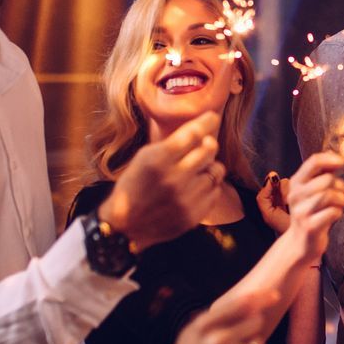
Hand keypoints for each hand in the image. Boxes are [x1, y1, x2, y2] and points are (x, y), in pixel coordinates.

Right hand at [100, 112, 223, 246]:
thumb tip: (204, 128)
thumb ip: (173, 143)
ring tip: (195, 172)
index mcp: (158, 160)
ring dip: (209, 167)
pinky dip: (208, 187)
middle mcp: (174, 179)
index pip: (193, 134)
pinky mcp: (194, 215)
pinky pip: (216, 191)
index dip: (206, 122)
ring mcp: (186, 199)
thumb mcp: (145, 157)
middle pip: (209, 149)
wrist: (126, 226)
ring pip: (217, 170)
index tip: (212, 117)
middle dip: (207, 145)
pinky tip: (193, 189)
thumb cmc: (135, 185)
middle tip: (200, 148)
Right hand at [109, 287, 272, 343]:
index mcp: (204, 326)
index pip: (242, 304)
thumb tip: (248, 303)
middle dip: (252, 329)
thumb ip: (216, 318)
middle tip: (239, 337)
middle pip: (256, 323)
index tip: (274, 296)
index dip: (262, 297)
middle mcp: (217, 341)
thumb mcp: (191, 332)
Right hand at [265, 151, 343, 261]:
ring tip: (340, 204)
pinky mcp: (310, 226)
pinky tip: (336, 215)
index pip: (314, 162)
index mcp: (296, 183)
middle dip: (341, 186)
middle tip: (343, 194)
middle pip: (327, 179)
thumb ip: (323, 175)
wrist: (300, 243)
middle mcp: (296, 195)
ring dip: (342, 199)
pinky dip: (339, 212)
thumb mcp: (312, 192)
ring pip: (330, 195)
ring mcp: (301, 212)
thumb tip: (341, 158)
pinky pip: (333, 212)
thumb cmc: (312, 213)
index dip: (332, 159)